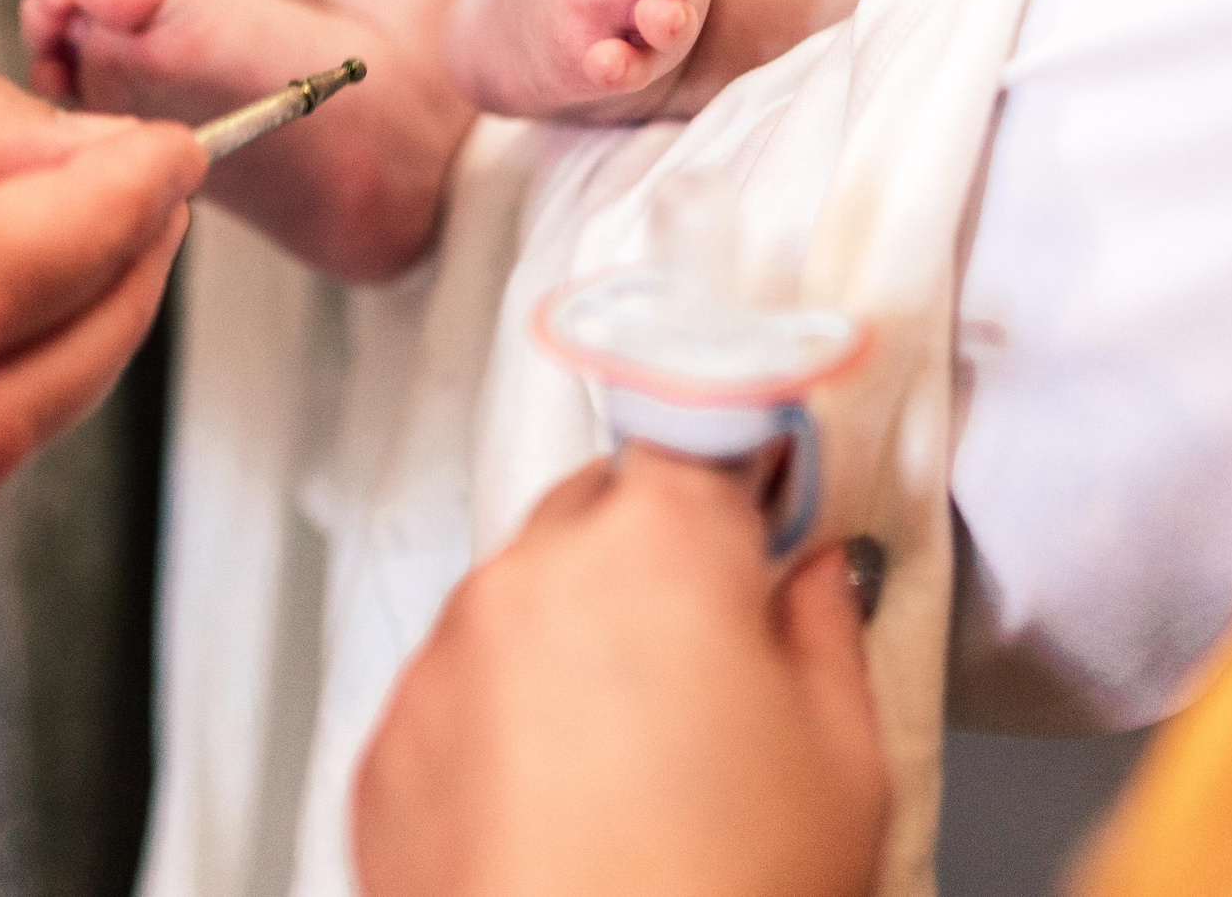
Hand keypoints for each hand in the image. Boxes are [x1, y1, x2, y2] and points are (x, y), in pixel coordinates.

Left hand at [356, 447, 889, 896]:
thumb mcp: (845, 763)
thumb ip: (824, 629)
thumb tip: (812, 577)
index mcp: (657, 548)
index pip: (691, 420)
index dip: (733, 454)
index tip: (758, 491)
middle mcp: (531, 579)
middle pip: (599, 509)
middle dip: (653, 556)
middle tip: (716, 658)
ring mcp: (445, 661)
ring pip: (521, 601)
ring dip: (572, 642)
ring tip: (639, 763)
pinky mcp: (386, 748)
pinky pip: (457, 692)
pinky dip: (503, 725)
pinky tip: (567, 810)